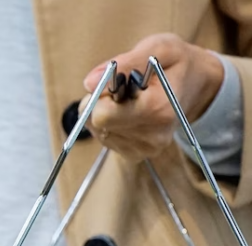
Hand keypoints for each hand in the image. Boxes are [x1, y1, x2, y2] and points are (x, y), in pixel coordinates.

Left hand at [81, 33, 223, 162]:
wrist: (197, 85)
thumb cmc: (176, 63)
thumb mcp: (158, 48)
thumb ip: (125, 62)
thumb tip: (89, 83)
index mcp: (158, 109)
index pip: (102, 115)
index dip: (101, 94)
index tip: (118, 81)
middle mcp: (152, 136)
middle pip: (96, 124)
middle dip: (101, 102)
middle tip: (124, 89)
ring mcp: (144, 149)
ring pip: (97, 131)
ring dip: (106, 112)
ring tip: (130, 99)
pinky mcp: (135, 155)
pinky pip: (104, 138)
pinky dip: (109, 123)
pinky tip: (128, 112)